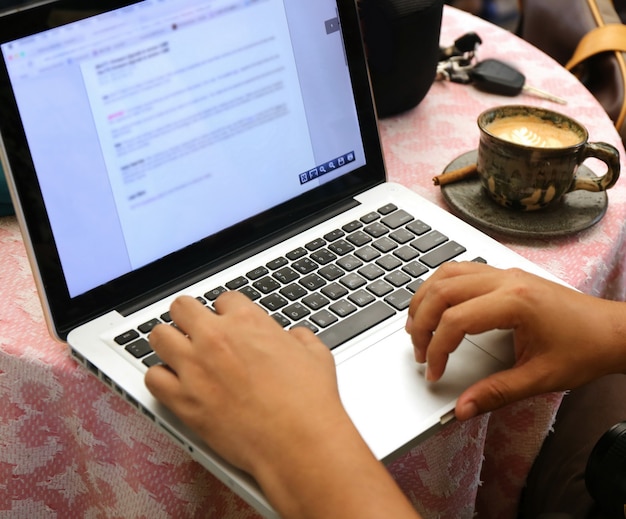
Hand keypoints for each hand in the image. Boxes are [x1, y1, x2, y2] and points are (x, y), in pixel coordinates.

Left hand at [145, 292, 419, 518]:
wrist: (298, 442)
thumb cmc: (309, 402)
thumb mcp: (316, 355)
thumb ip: (299, 338)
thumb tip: (294, 337)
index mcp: (248, 321)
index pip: (223, 299)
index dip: (226, 312)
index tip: (227, 323)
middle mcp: (216, 338)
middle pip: (182, 307)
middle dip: (189, 317)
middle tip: (194, 330)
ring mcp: (195, 367)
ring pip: (158, 336)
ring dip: (168, 342)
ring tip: (177, 353)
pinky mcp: (182, 399)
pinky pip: (152, 377)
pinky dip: (160, 378)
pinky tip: (173, 384)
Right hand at [406, 262, 625, 419]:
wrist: (612, 331)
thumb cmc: (584, 350)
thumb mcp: (540, 378)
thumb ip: (496, 392)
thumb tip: (463, 408)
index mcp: (515, 302)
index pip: (456, 320)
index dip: (438, 349)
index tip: (435, 372)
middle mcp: (506, 280)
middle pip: (443, 291)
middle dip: (422, 322)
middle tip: (419, 350)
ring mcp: (505, 273)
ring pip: (447, 273)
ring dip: (425, 298)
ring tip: (416, 326)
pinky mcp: (505, 275)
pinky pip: (461, 270)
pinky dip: (440, 286)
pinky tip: (436, 305)